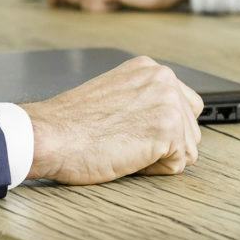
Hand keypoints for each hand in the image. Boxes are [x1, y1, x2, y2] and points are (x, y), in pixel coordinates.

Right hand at [22, 55, 203, 183]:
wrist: (49, 135)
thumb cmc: (71, 124)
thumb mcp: (115, 96)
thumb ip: (145, 100)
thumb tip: (171, 124)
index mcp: (150, 69)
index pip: (184, 106)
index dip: (161, 129)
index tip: (131, 131)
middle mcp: (164, 78)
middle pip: (190, 129)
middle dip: (164, 145)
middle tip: (124, 140)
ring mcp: (169, 102)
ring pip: (187, 149)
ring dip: (159, 158)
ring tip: (124, 146)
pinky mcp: (169, 130)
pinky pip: (178, 165)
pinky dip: (154, 171)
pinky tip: (127, 157)